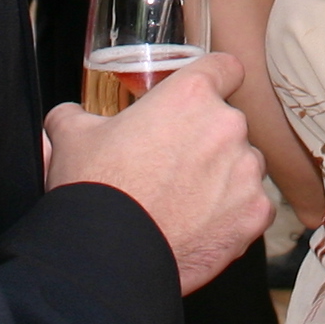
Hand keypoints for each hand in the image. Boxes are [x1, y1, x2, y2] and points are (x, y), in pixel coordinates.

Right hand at [41, 54, 272, 292]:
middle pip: (229, 124)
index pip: (224, 67)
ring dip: (224, 176)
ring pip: (244, 165)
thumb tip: (69, 117)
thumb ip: (77, 115)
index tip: (207, 94)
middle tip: (174, 166)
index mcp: (190, 96)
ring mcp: (246, 171)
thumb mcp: (72, 137)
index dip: (215, 78)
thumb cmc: (95, 190)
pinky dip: (234, 214)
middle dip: (207, 140)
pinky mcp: (255, 213)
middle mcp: (227, 126)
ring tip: (186, 201)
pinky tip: (202, 225)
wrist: (110, 256)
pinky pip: (253, 205)